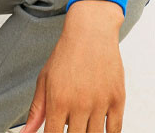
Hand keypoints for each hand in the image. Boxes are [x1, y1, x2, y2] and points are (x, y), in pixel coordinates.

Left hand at [22, 0, 125, 132]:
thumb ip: (36, 109)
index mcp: (58, 99)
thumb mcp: (45, 79)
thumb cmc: (65, 56)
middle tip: (70, 125)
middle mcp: (79, 103)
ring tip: (82, 122)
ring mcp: (100, 102)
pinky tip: (99, 128)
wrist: (91, 32)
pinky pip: (115, 131)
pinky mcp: (118, 99)